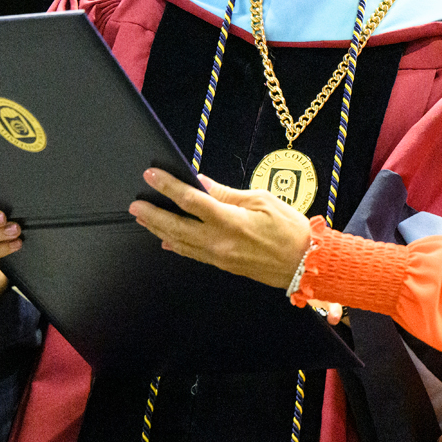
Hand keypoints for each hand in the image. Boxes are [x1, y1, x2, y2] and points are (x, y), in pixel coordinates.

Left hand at [130, 169, 310, 288]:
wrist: (306, 263)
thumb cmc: (290, 229)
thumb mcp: (263, 200)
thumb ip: (228, 194)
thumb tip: (203, 183)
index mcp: (230, 220)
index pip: (191, 200)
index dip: (168, 186)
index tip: (152, 176)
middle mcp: (219, 241)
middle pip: (177, 226)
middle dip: (153, 214)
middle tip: (135, 205)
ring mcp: (219, 256)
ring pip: (181, 242)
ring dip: (160, 230)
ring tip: (144, 219)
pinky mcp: (223, 265)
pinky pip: (193, 254)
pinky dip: (177, 245)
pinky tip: (167, 240)